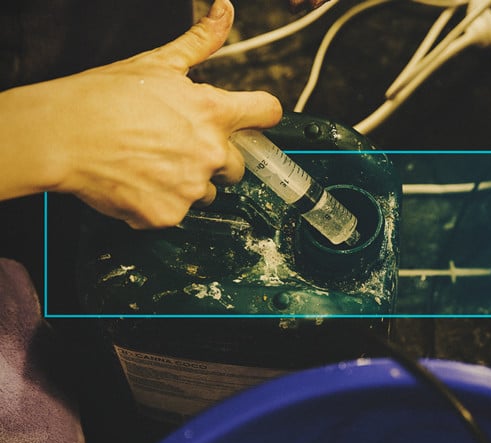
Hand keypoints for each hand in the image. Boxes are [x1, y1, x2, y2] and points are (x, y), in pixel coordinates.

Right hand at [0, 0, 281, 228]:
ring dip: (189, 182)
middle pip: (238, 164)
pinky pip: (179, 213)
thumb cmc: (106, 97)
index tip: (252, 121)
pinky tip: (139, 182)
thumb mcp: (158, 63)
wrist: (62, 135)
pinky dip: (162, 202)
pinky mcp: (170, 214)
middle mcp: (211, 152)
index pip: (267, 114)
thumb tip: (225, 12)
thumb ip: (200, 42)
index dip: (260, 115)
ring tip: (153, 164)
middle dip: (216, 157)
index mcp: (214, 112)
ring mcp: (191, 187)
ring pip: (208, 191)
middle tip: (178, 147)